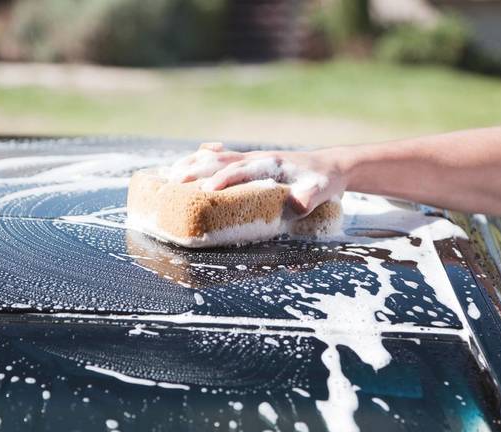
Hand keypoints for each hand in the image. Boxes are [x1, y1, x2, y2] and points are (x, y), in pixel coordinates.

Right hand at [169, 143, 345, 214]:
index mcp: (270, 164)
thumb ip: (308, 198)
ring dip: (193, 162)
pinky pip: (222, 157)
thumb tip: (294, 205)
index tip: (207, 191)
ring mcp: (251, 158)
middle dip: (196, 169)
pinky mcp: (250, 162)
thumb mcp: (320, 190)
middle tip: (174, 181)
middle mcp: (257, 158)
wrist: (330, 166)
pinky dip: (203, 157)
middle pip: (220, 160)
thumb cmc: (323, 181)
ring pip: (217, 156)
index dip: (223, 179)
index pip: (241, 170)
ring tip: (170, 172)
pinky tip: (191, 160)